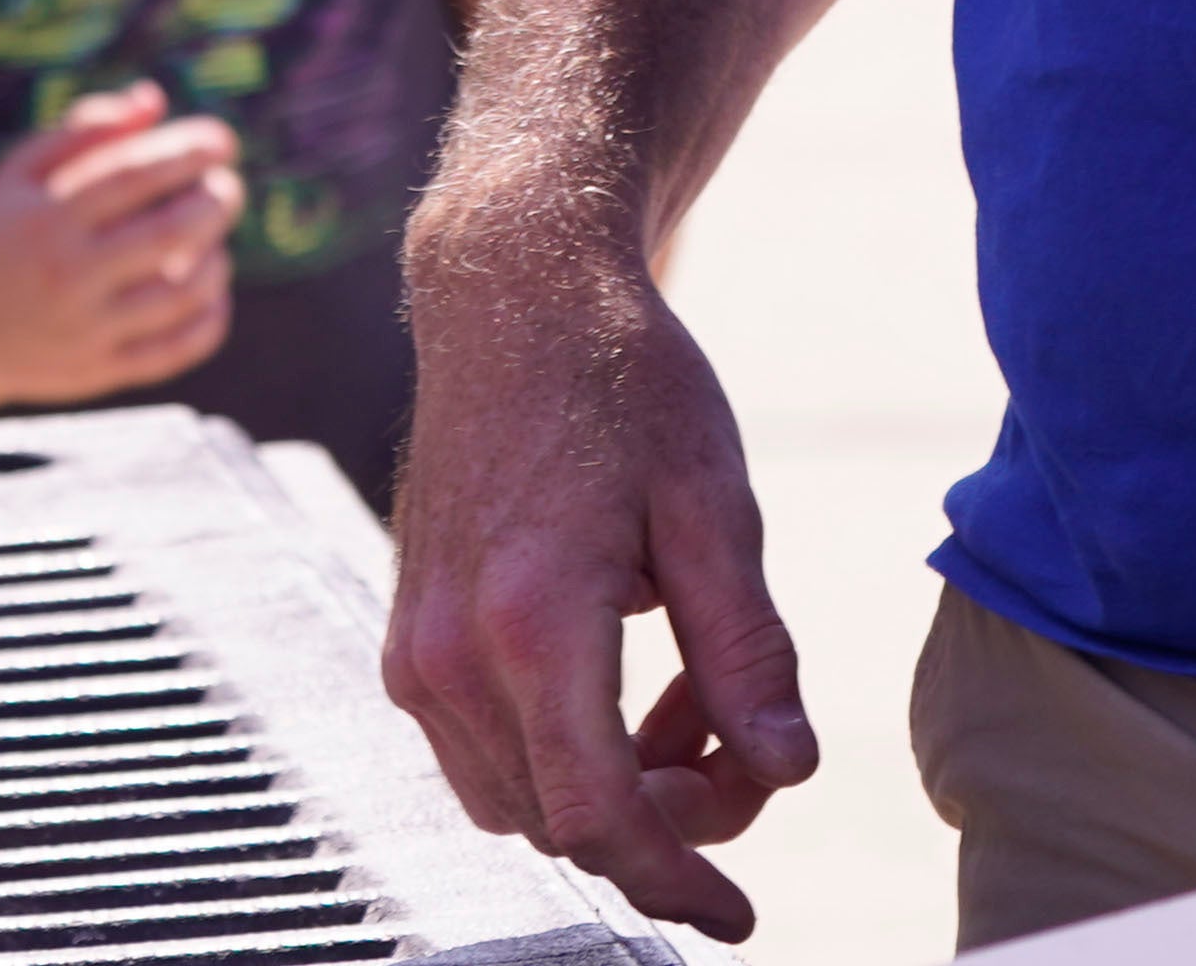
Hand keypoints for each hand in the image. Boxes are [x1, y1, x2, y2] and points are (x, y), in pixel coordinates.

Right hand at [0, 86, 242, 407]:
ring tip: (213, 239)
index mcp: (47, 219)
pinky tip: (212, 291)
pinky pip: (173, 351)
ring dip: (216, 260)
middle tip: (227, 187)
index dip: (189, 151)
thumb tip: (153, 99)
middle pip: (169, 235)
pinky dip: (209, 320)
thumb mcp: (21, 172)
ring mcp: (82, 331)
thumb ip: (85, 130)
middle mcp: (66, 276)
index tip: (222, 141)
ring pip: (180, 295)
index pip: (135, 175)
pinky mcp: (93, 373)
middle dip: (215, 203)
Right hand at [384, 202, 815, 941]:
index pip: (602, 820)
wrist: (512, 291)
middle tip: (745, 741)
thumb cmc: (622, 379)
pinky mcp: (410, 636)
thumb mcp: (715, 506)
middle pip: (563, 823)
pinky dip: (565, 747)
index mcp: (532, 624)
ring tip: (695, 687)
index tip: (738, 917)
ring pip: (522, 798)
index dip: (678, 879)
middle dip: (667, 818)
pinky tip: (633, 669)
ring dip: (616, 783)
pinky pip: (486, 750)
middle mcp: (449, 656)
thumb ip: (748, 652)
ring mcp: (416, 650)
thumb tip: (785, 772)